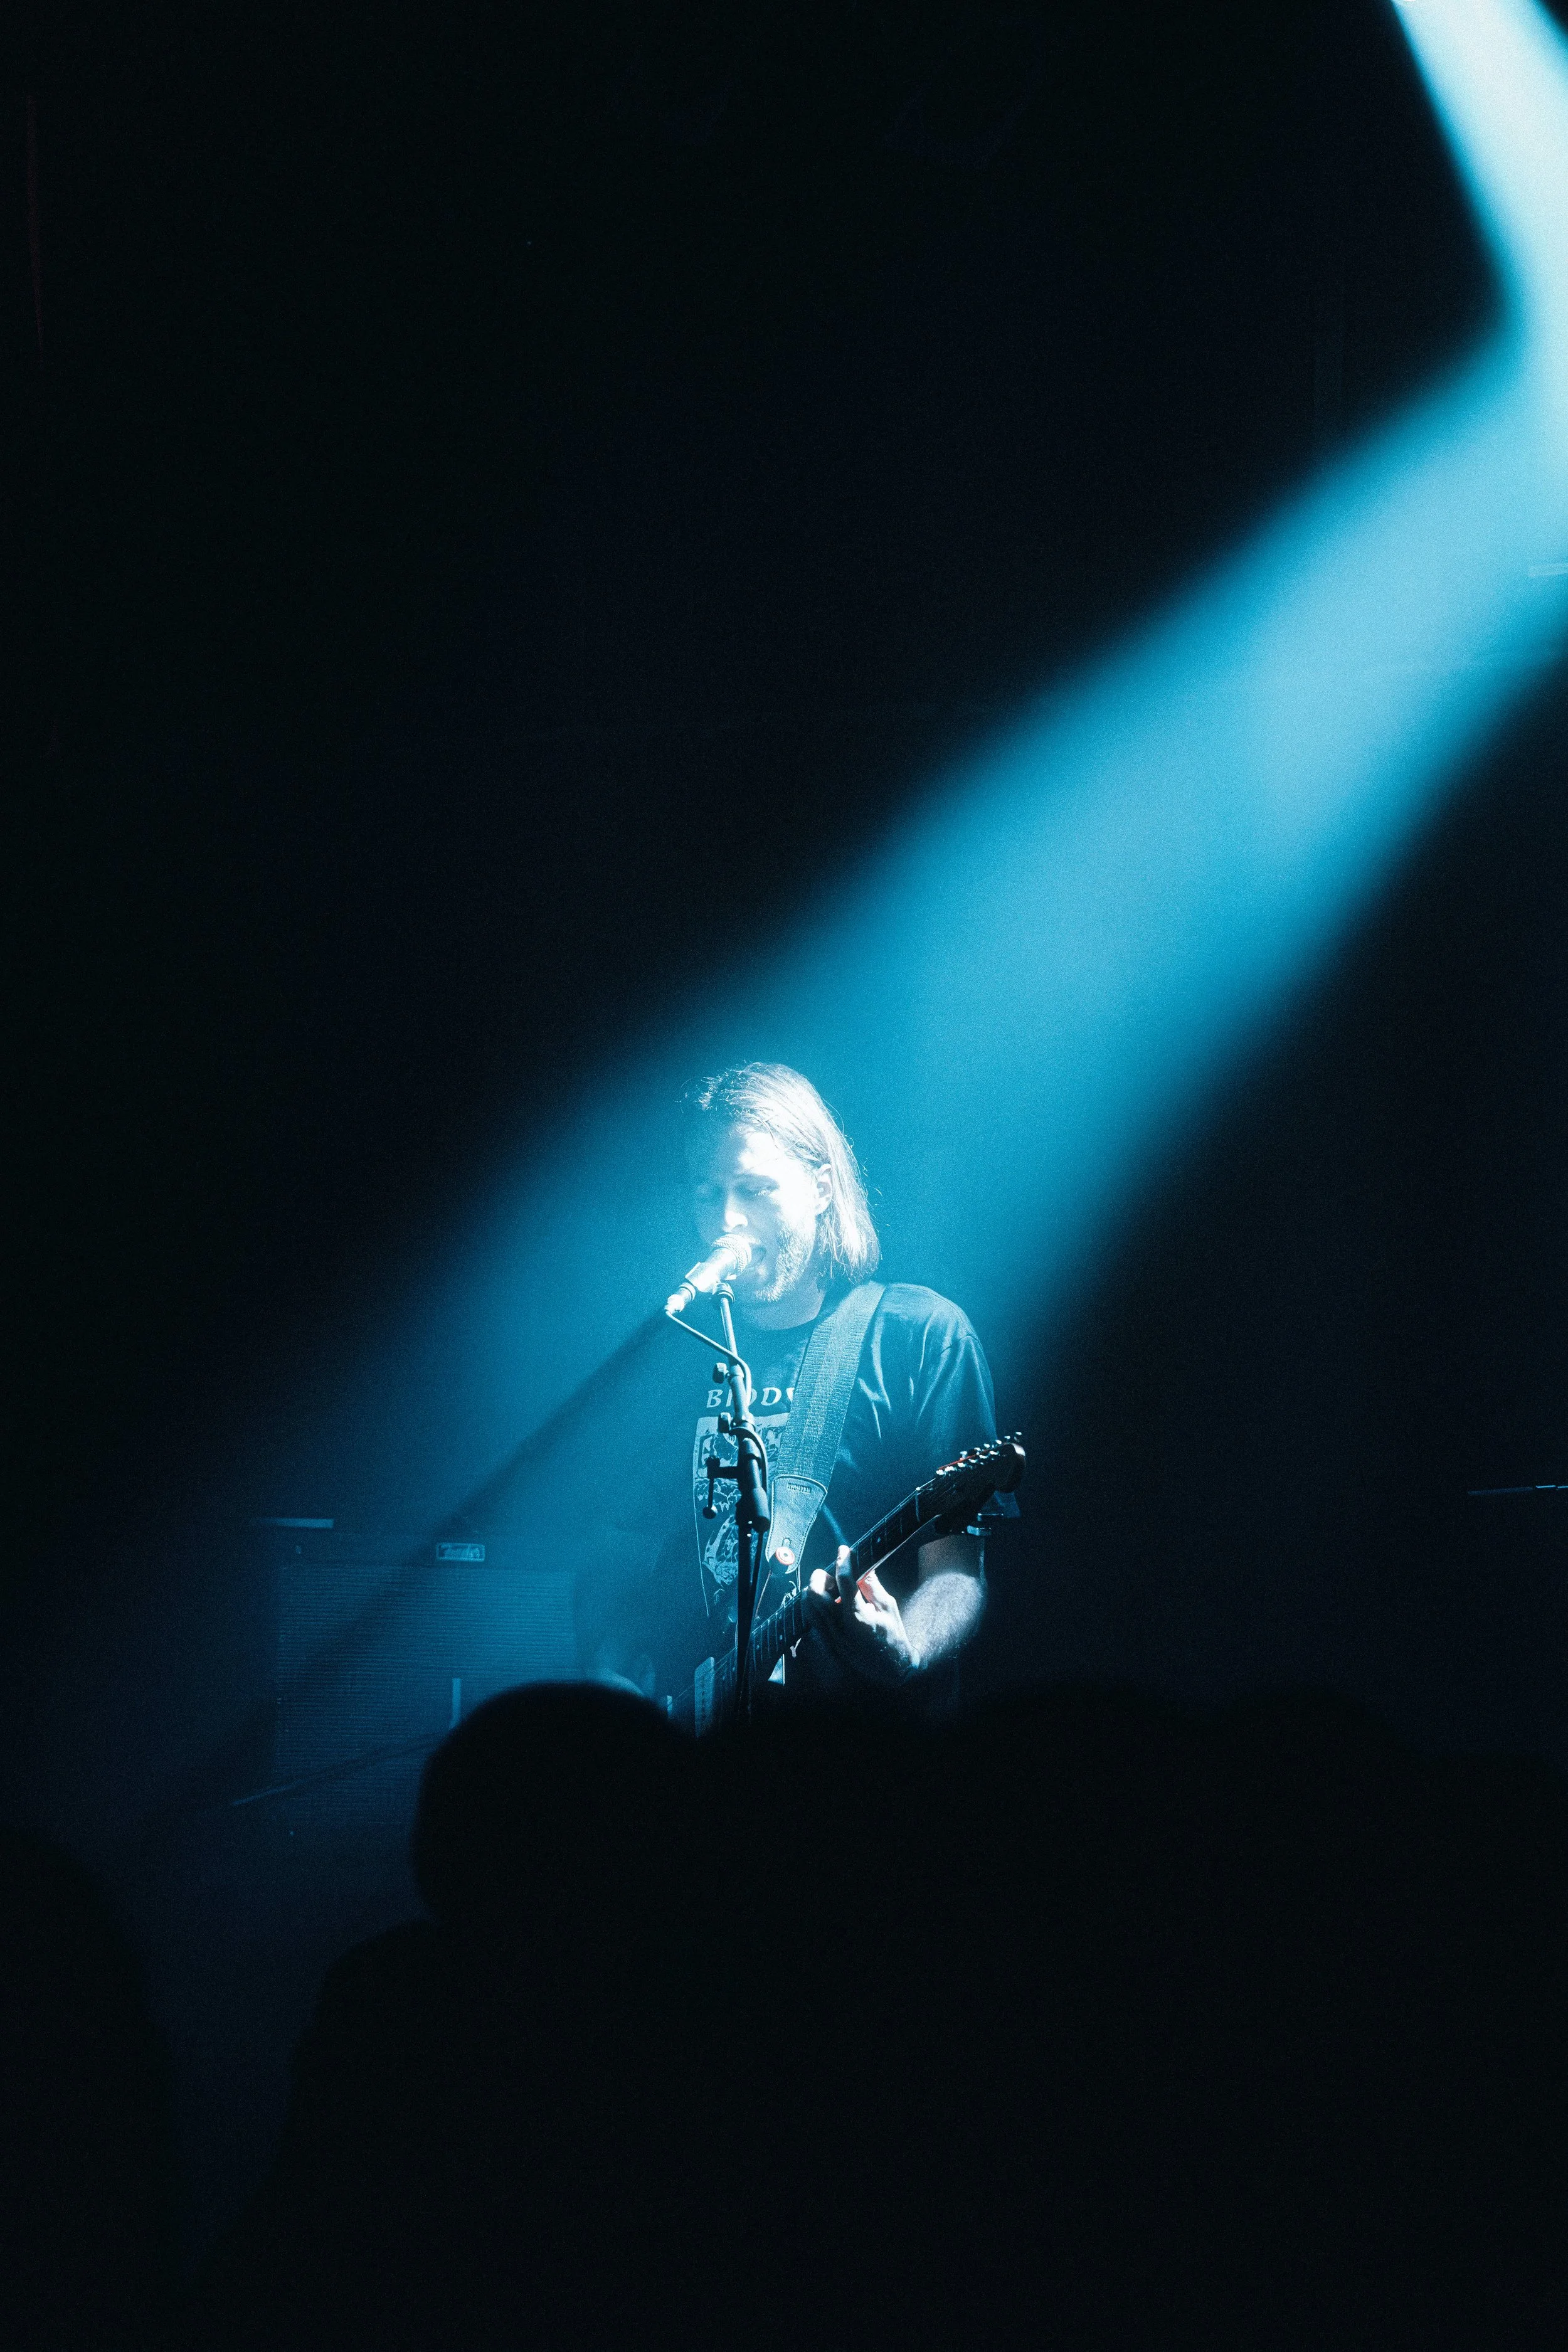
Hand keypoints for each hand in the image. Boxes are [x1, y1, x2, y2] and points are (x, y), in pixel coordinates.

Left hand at [808, 1548, 919, 1676]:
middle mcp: (840, 1627)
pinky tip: (829, 1605)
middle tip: (832, 1576)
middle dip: (820, 1577)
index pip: (844, 1581)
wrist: (890, 1668)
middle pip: (814, 1593)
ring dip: (815, 1592)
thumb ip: (872, 1585)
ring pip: (808, 1606)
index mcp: (859, 1616)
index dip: (843, 1561)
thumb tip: (861, 1566)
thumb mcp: (888, 1607)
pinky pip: (811, 1619)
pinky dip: (815, 1607)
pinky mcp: (826, 1643)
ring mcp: (830, 1637)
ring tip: (830, 1590)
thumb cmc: (893, 1635)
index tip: (843, 1551)